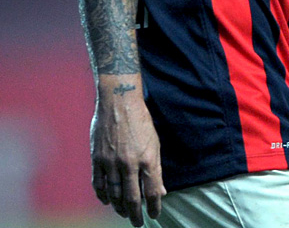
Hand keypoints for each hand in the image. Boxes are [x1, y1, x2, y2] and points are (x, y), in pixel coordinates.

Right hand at [90, 79, 165, 226]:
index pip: (151, 191)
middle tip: (137, 223)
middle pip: (132, 198)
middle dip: (135, 214)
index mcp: (148, 158)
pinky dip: (103, 196)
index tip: (154, 215)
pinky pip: (98, 184)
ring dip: (119, 207)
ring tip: (124, 213)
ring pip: (114, 194)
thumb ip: (156, 169)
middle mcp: (129, 163)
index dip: (153, 207)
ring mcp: (111, 162)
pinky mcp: (96, 159)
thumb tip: (160, 191)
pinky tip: (108, 201)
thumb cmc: (140, 122)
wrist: (118, 103)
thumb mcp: (155, 143)